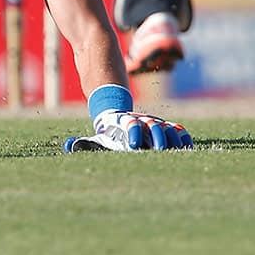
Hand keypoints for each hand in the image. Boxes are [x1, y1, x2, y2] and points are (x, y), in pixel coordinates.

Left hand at [64, 110, 192, 152]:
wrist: (117, 104)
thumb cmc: (108, 128)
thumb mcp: (98, 134)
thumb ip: (85, 142)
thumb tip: (68, 146)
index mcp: (124, 124)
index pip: (130, 126)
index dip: (132, 133)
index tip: (132, 145)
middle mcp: (141, 121)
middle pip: (150, 126)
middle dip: (155, 137)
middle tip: (157, 150)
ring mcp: (153, 122)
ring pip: (163, 127)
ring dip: (169, 138)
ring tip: (173, 150)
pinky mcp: (163, 127)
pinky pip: (175, 130)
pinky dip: (181, 136)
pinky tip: (186, 147)